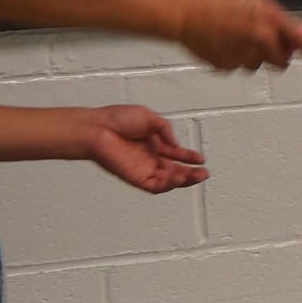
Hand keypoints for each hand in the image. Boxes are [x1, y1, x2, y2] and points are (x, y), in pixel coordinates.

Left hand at [80, 105, 206, 192]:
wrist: (97, 128)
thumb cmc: (115, 119)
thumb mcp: (148, 117)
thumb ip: (165, 129)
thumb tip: (175, 144)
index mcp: (152, 144)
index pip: (174, 154)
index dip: (188, 157)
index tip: (200, 159)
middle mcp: (149, 158)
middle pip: (174, 170)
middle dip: (190, 173)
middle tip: (204, 173)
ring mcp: (143, 169)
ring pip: (168, 180)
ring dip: (184, 180)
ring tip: (198, 176)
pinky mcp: (136, 177)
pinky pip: (156, 185)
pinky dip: (169, 184)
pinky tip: (178, 178)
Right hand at [174, 0, 301, 71]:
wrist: (185, 13)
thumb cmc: (218, 2)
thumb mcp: (253, 2)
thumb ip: (274, 19)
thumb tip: (294, 35)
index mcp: (269, 18)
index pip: (300, 41)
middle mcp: (260, 38)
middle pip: (281, 62)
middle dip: (276, 56)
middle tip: (263, 43)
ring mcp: (244, 55)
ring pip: (258, 65)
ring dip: (252, 55)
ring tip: (233, 36)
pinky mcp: (228, 66)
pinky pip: (237, 67)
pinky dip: (233, 58)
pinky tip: (221, 42)